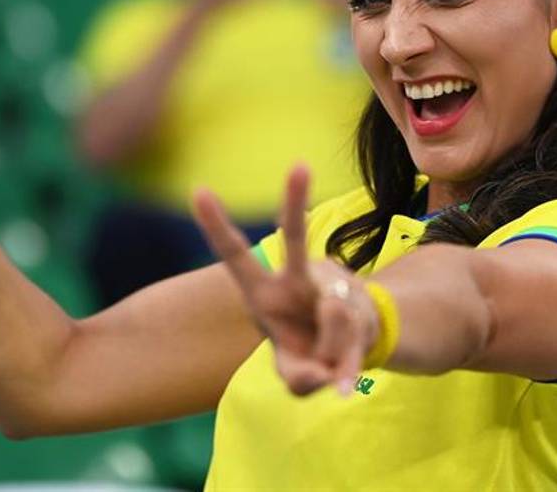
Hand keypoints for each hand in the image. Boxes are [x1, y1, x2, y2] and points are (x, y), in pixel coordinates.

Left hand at [193, 166, 377, 396]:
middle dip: (295, 202)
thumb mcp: (293, 374)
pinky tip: (341, 390)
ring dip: (329, 357)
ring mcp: (329, 291)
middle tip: (300, 166)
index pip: (235, 255)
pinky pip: (352, 344)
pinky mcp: (358, 312)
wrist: (352, 347)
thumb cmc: (307, 350)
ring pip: (332, 315)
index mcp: (265, 292)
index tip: (198, 189)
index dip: (216, 225)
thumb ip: (299, 379)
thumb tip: (322, 376)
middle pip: (294, 239)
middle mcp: (296, 281)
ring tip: (329, 364)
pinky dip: (345, 374)